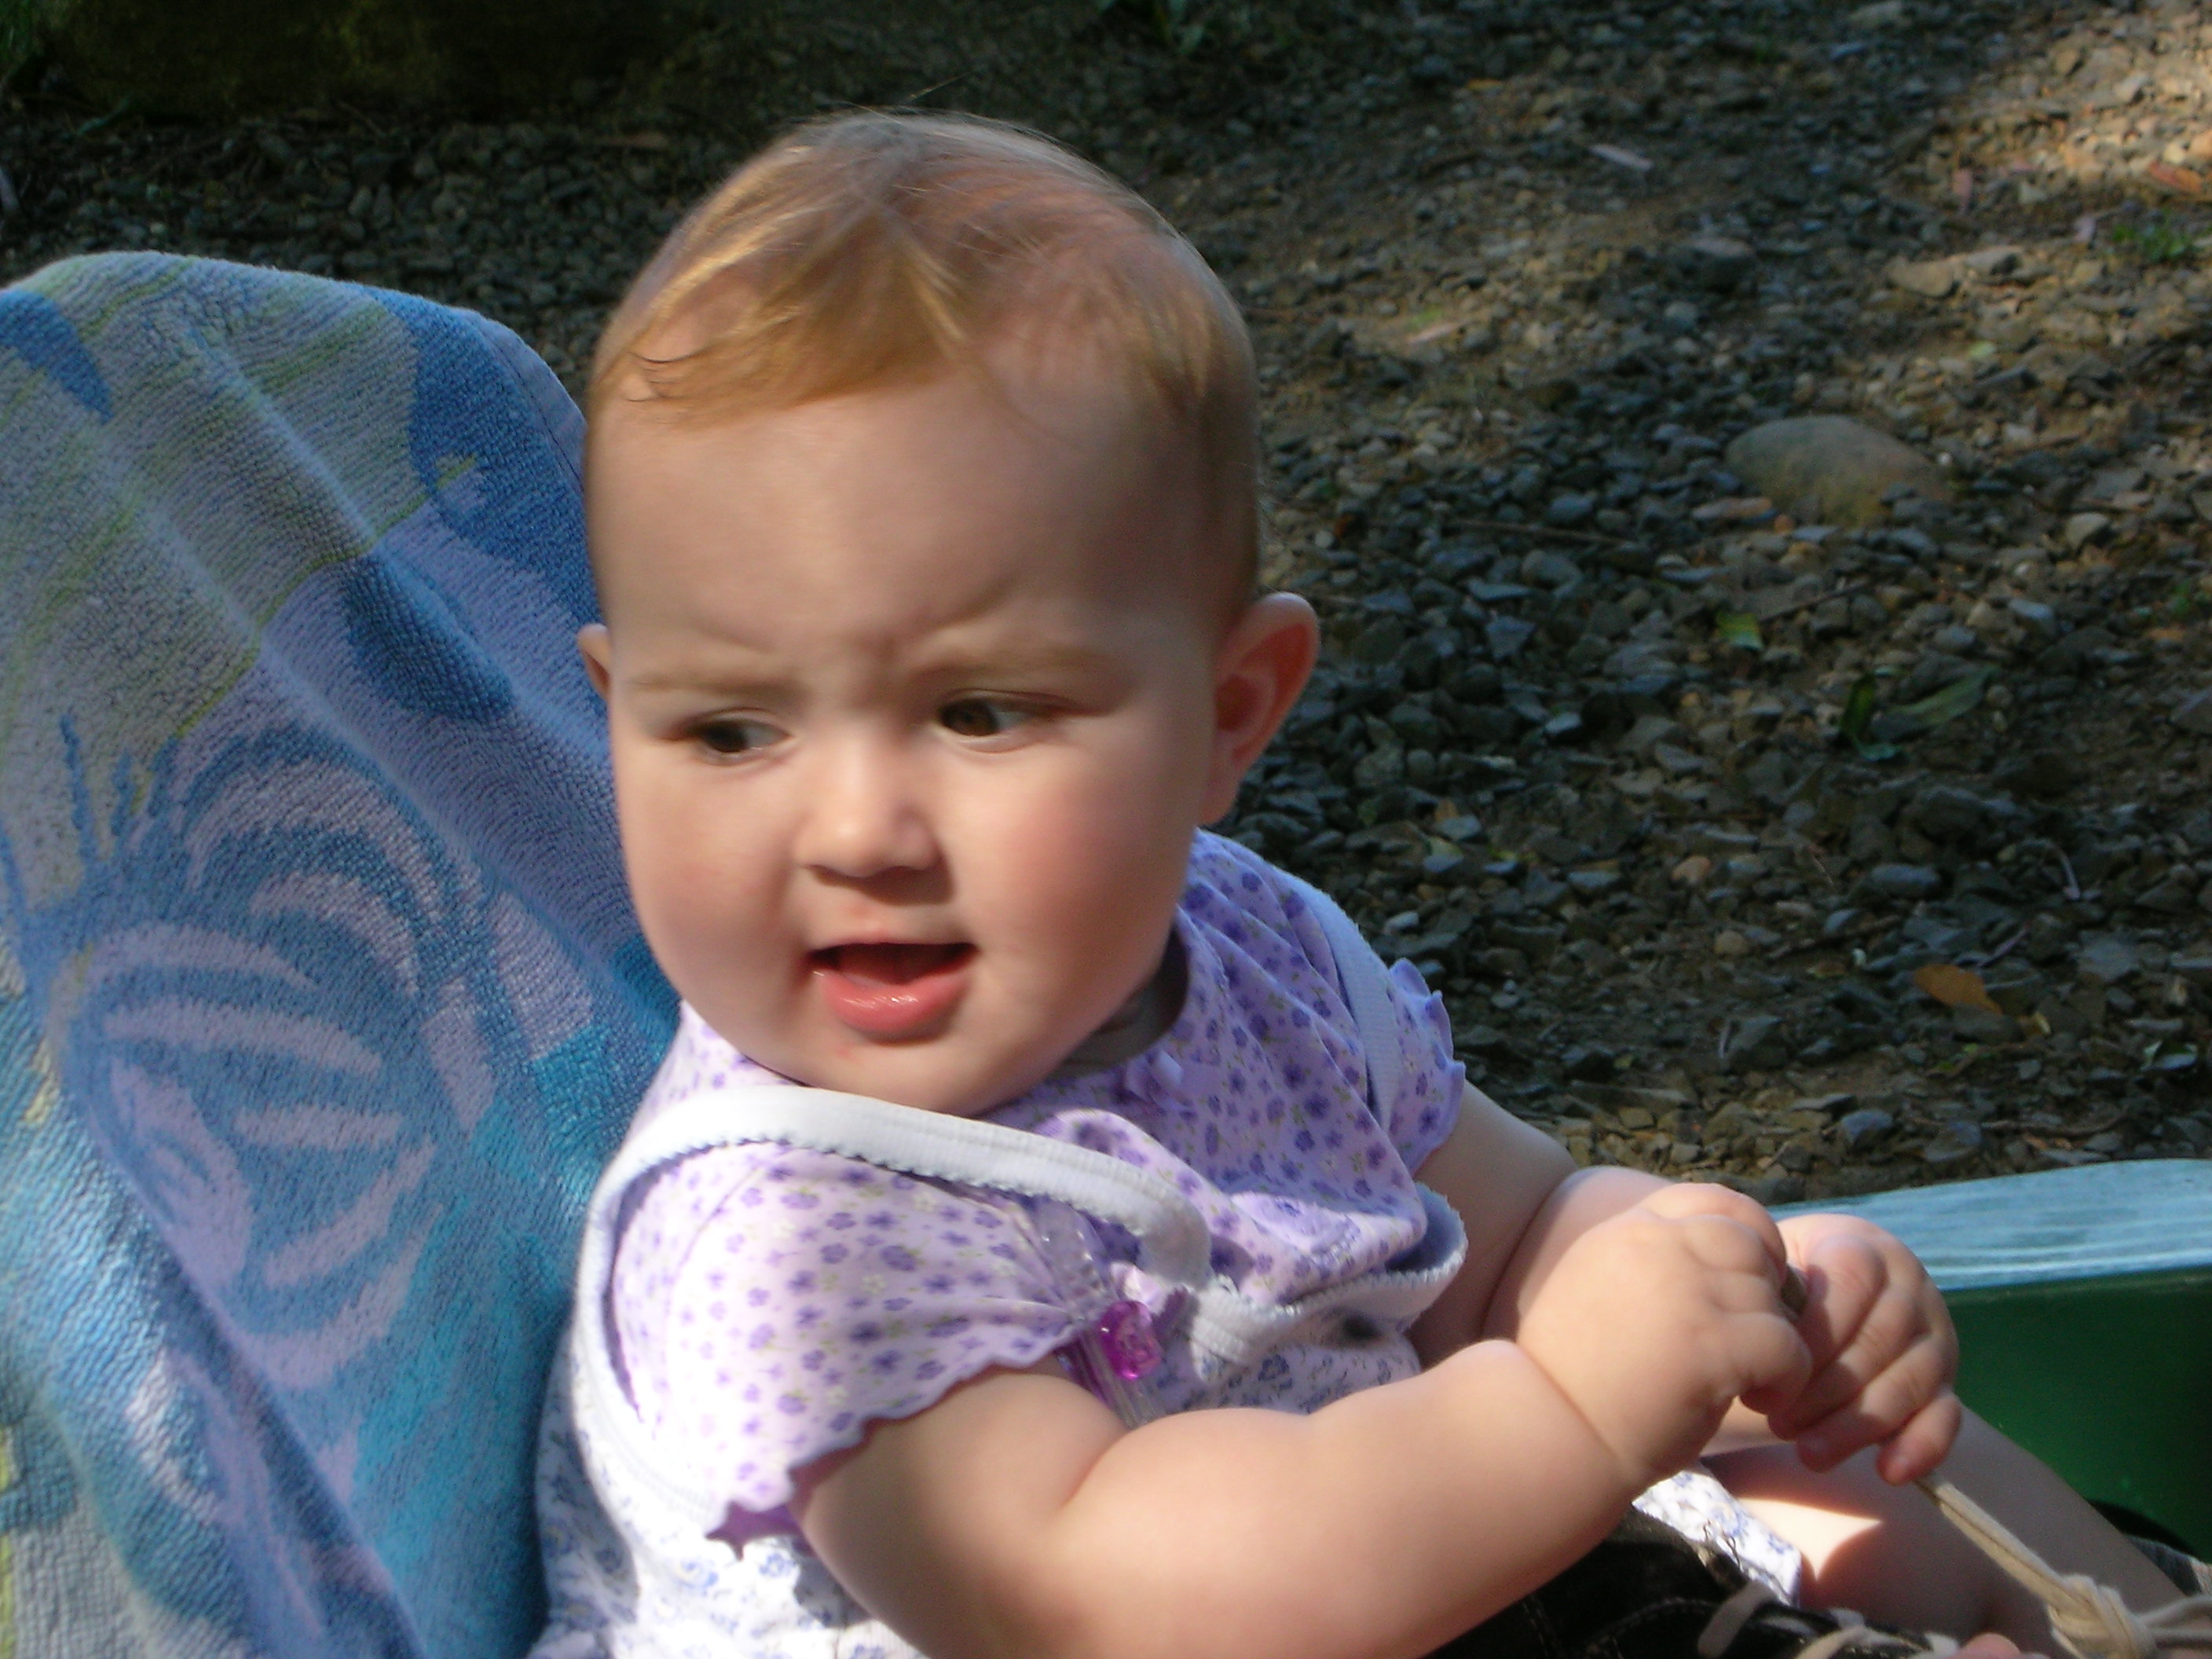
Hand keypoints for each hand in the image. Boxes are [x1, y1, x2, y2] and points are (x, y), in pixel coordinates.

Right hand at [1516, 1184, 1811, 1486]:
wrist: (1549, 1427)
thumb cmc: (1569, 1377)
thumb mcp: (1594, 1287)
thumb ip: (1644, 1263)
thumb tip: (1704, 1266)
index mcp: (1630, 1231)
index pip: (1713, 1199)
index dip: (1747, 1234)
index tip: (1747, 1279)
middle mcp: (1661, 1246)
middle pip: (1750, 1241)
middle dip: (1766, 1290)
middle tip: (1753, 1340)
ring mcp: (1689, 1290)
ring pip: (1772, 1296)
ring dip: (1774, 1341)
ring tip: (1753, 1382)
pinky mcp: (1715, 1342)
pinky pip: (1787, 1345)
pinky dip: (1787, 1378)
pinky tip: (1760, 1402)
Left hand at [1766, 1213, 1959, 1481]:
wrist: (1820, 1295)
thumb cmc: (1783, 1283)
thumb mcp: (1773, 1265)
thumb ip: (1766, 1281)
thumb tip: (1750, 1322)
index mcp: (1865, 1248)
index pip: (1852, 1281)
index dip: (1811, 1332)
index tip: (1766, 1368)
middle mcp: (1910, 1289)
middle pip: (1877, 1341)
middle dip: (1824, 1390)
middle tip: (1776, 1421)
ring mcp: (1935, 1338)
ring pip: (1907, 1383)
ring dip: (1856, 1426)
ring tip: (1808, 1454)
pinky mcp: (1946, 1384)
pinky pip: (1946, 1416)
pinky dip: (1921, 1446)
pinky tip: (1888, 1471)